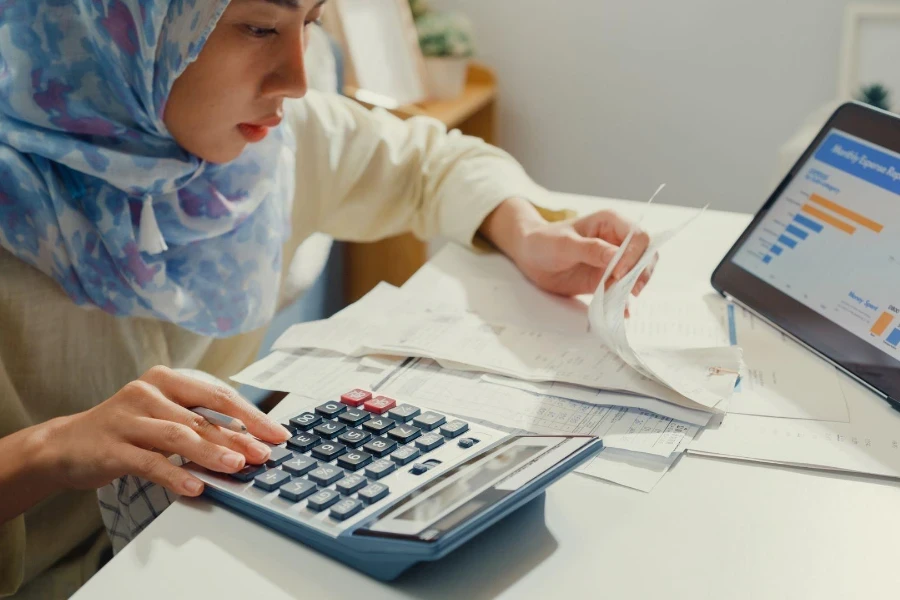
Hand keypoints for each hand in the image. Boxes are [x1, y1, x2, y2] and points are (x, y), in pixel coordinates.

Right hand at [43, 366, 289, 496]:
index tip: (277, 433)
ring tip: (237, 467)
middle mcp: (148, 392)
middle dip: (239, 437)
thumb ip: (200, 423)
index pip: (219, 395)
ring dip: (212, 453)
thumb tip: (249, 442)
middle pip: (203, 416)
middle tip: (264, 454)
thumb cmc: (126, 430)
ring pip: (179, 435)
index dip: (252, 415)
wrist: (65, 445)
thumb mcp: (163, 416)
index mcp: (167, 380)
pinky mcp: (111, 447)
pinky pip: (150, 462)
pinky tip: (195, 486)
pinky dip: (175, 474)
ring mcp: (128, 418)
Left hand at [481, 198, 657, 297]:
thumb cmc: (544, 241)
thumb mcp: (564, 244)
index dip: (634, 255)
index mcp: (610, 222)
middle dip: (641, 273)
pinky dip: (625, 300)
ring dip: (634, 287)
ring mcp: (615, 260)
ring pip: (640, 273)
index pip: (638, 236)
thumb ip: (590, 249)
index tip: (617, 273)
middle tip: (629, 291)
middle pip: (646, 255)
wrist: (530, 256)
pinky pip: (624, 289)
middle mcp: (618, 240)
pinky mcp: (608, 278)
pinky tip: (622, 310)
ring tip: (620, 301)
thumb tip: (616, 257)